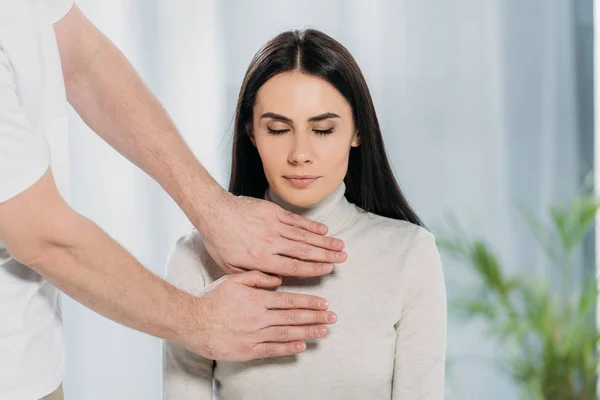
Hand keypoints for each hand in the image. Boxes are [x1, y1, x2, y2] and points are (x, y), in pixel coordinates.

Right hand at [182, 271, 336, 360]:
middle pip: (293, 318)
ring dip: (308, 332)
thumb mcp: (233, 279)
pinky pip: (272, 350)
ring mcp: (253, 335)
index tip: (324, 303)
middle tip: (332, 317)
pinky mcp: (247, 350)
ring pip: (286, 334)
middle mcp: (259, 317)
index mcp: (257, 299)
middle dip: (315, 317)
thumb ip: (256, 277)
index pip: (290, 301)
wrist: (192, 321)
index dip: (309, 302)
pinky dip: (288, 349)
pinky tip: (302, 346)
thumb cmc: (212, 299)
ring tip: (324, 331)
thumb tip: (277, 279)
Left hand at [199, 192, 347, 276]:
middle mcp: (271, 243)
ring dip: (324, 241)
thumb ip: (255, 278)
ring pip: (304, 236)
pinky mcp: (273, 212)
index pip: (294, 267)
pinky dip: (311, 225)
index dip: (314, 269)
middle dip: (326, 256)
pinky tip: (323, 230)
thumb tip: (278, 282)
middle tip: (343, 258)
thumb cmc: (219, 241)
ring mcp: (274, 225)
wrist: (213, 212)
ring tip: (340, 246)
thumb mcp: (230, 268)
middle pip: (305, 251)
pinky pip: (296, 220)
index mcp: (262, 259)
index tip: (328, 270)